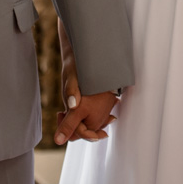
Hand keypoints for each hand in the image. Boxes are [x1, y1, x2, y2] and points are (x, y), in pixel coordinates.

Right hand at [55, 21, 116, 143]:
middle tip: (111, 121)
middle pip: (83, 126)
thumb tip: (72, 106)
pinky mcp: (83, 94)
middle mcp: (73, 105)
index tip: (102, 134)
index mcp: (69, 104)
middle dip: (96, 127)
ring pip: (88, 118)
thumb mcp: (71, 74)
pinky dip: (101, 110)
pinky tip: (113, 103)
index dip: (88, 134)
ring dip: (100, 119)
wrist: (75, 49)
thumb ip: (71, 89)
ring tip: (113, 116)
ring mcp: (78, 100)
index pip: (74, 129)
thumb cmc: (73, 62)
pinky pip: (91, 109)